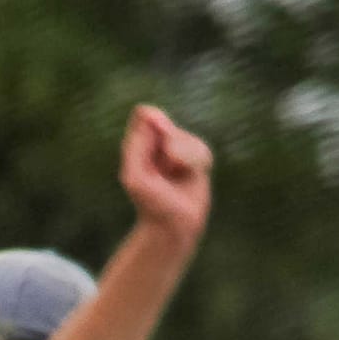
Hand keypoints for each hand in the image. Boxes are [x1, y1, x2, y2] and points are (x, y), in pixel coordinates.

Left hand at [120, 104, 211, 249]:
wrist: (172, 224)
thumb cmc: (150, 202)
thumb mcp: (135, 175)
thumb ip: (138, 144)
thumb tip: (153, 115)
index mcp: (136, 145)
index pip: (144, 115)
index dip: (154, 124)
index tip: (157, 145)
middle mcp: (157, 142)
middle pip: (168, 125)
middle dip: (170, 147)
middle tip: (164, 170)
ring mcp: (178, 148)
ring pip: (188, 138)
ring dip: (185, 159)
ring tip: (176, 176)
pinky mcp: (197, 157)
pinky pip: (203, 150)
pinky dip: (198, 164)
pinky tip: (192, 176)